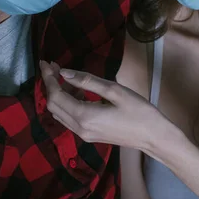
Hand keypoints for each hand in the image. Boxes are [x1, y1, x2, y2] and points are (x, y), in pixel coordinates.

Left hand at [40, 61, 168, 151]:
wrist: (153, 136)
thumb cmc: (138, 111)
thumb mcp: (114, 90)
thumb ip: (87, 81)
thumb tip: (64, 72)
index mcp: (84, 116)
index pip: (56, 96)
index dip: (48, 78)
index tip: (46, 62)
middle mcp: (79, 128)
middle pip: (53, 106)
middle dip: (50, 85)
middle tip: (54, 67)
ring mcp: (83, 134)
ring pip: (59, 113)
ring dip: (58, 94)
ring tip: (65, 77)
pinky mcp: (89, 135)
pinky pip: (69, 118)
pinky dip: (67, 103)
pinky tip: (78, 92)